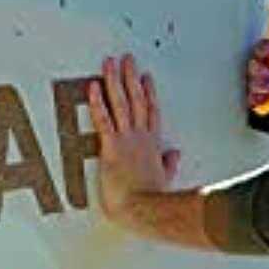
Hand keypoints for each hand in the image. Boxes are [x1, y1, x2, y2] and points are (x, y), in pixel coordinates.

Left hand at [87, 54, 180, 221]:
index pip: (151, 112)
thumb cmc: (152, 200)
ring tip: (110, 62)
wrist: (145, 210)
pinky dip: (98, 102)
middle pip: (137, 99)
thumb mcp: (164, 179)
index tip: (145, 77)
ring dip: (115, 80)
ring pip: (121, 103)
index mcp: (152, 145)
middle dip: (131, 77)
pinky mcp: (112, 147)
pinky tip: (93, 86)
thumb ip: (169, 165)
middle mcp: (140, 137)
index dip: (149, 93)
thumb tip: (175, 155)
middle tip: (127, 58)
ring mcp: (127, 140)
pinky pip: (103, 119)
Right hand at [246, 35, 268, 139]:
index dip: (261, 53)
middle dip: (261, 72)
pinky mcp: (263, 104)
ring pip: (249, 82)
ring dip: (261, 87)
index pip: (261, 49)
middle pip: (252, 65)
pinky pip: (249, 99)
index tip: (267, 57)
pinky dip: (258, 99)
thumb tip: (265, 42)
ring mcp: (268, 89)